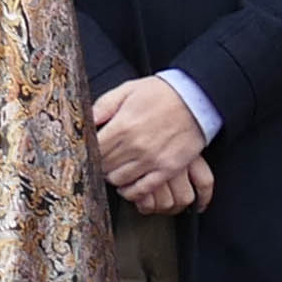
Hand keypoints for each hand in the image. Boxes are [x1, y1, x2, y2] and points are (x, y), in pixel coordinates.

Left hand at [92, 77, 209, 204]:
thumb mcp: (126, 90)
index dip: (89, 152)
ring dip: (113, 177)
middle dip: (99, 164)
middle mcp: (135, 146)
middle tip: (103, 159)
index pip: (94, 150)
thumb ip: (102, 106)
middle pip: (104, 167)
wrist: (196, 99)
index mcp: (122, 126)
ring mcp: (152, 160)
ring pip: (119, 180)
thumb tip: (85, 122)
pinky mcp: (167, 169)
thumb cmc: (160, 93)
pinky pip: (142, 190)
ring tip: (116, 168)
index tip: (91, 150)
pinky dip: (131, 191)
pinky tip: (128, 184)